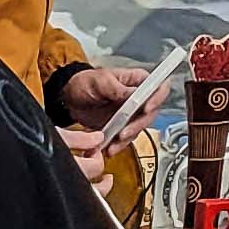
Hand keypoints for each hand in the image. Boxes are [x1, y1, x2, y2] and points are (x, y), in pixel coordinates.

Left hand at [57, 65, 151, 193]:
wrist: (70, 98)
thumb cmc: (86, 82)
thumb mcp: (101, 81)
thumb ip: (117, 88)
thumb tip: (133, 94)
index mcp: (137, 81)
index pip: (158, 88)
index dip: (156, 99)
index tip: (146, 109)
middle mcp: (138, 98)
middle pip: (150, 113)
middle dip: (138, 125)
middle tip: (124, 132)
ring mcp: (130, 114)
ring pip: (138, 129)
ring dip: (127, 139)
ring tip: (113, 144)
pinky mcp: (121, 126)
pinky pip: (125, 138)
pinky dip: (118, 145)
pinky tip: (109, 148)